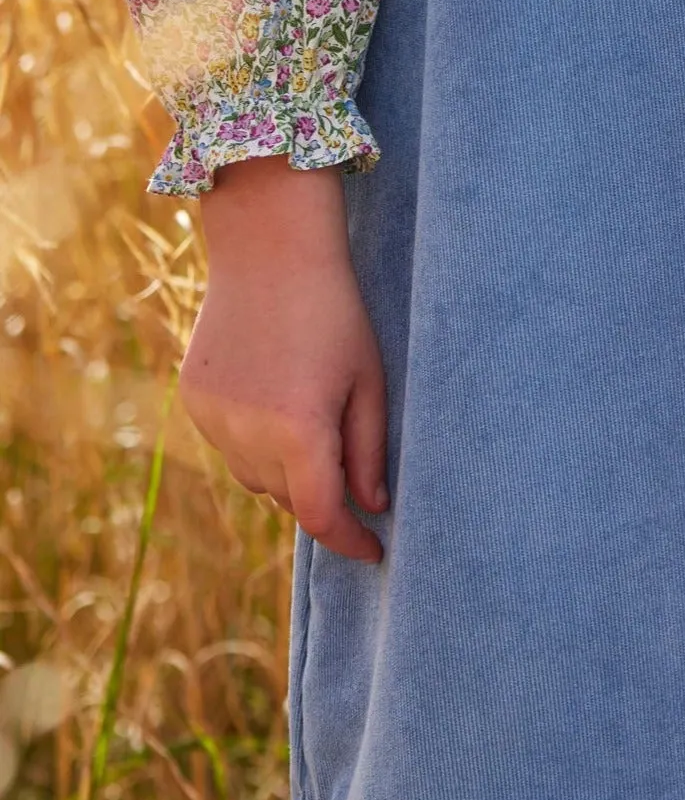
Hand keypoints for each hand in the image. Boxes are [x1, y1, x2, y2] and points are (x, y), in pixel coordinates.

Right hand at [184, 158, 387, 562]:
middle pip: (288, 498)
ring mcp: (213, 419)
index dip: (350, 541)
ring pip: (254, 478)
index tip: (376, 550)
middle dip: (322, 495)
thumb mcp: (368, 378)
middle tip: (352, 469)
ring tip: (311, 418)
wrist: (269, 250)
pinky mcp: (194, 402)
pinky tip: (274, 396)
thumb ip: (369, 449)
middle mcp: (248, 432)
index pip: (321, 515)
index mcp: (300, 428)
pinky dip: (254, 443)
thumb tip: (371, 506)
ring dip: (285, 471)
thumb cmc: (335, 310)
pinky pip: (228, 446)